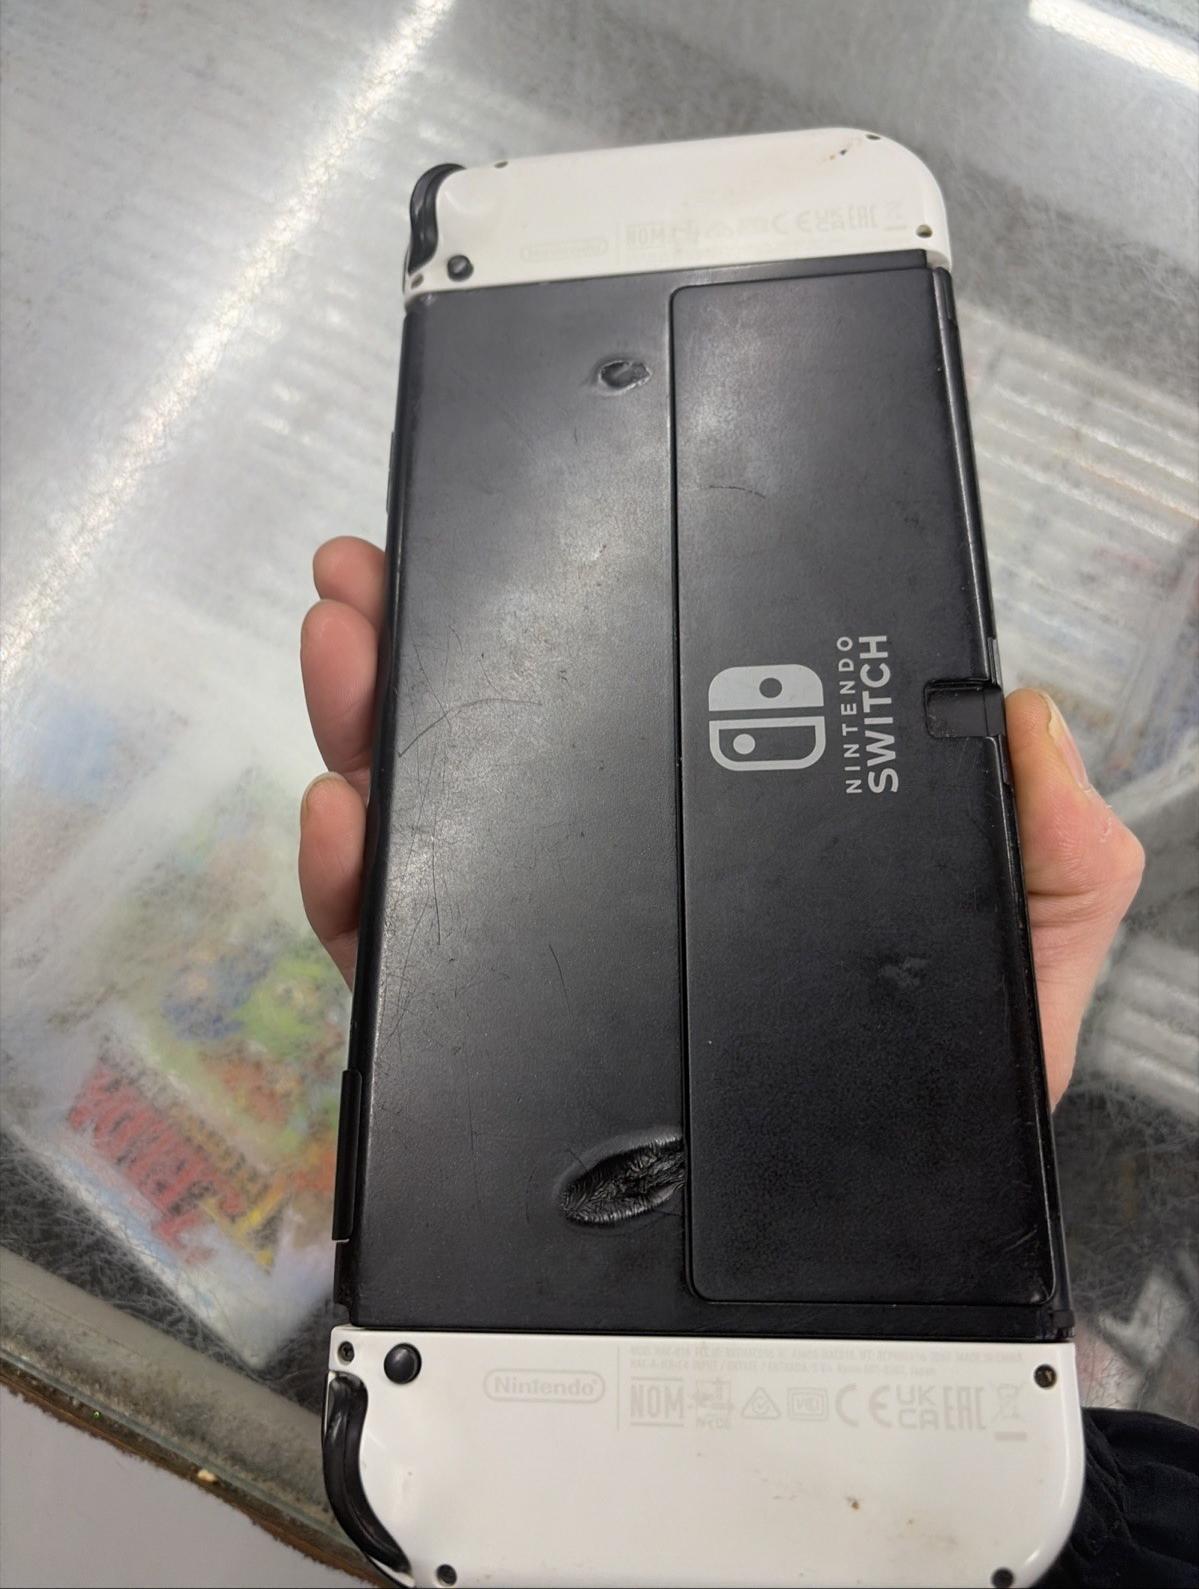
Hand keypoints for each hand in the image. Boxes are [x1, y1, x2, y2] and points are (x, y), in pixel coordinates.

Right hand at [300, 536, 1143, 1107]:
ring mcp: (540, 975)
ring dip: (367, 734)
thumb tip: (1022, 714)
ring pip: (427, 843)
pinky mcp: (483, 1057)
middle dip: (421, 653)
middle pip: (498, 759)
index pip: (628, 724)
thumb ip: (1052, 846)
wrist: (866, 1270)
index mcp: (716, 858)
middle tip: (374, 579)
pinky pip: (399, 970)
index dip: (561, 633)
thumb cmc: (940, 1116)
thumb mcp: (1024, 960)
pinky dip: (347, 894)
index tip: (508, 545)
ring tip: (347, 654)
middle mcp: (613, 901)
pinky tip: (341, 821)